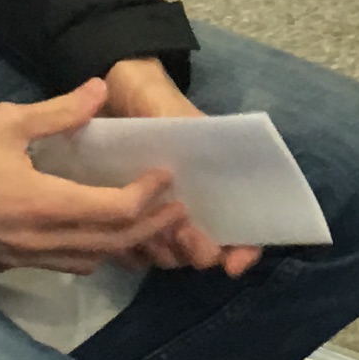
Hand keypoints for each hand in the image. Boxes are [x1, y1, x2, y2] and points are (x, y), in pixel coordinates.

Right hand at [0, 81, 183, 271]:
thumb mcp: (6, 122)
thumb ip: (59, 112)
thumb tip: (100, 89)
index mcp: (45, 204)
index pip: (116, 210)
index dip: (149, 196)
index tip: (166, 176)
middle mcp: (41, 241)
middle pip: (113, 243)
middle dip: (151, 227)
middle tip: (178, 209)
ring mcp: (24, 258)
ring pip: (89, 260)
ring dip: (123, 245)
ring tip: (146, 224)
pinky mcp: (8, 264)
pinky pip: (63, 266)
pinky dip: (91, 253)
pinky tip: (96, 236)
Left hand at [97, 55, 259, 278]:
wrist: (115, 96)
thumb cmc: (155, 105)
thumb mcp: (180, 117)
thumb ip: (197, 135)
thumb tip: (214, 156)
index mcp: (215, 185)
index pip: (242, 230)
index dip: (243, 251)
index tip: (233, 263)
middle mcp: (192, 207)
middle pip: (206, 250)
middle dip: (199, 251)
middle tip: (185, 235)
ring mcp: (160, 217)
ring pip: (171, 256)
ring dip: (166, 252)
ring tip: (153, 232)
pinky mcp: (128, 221)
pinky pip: (135, 253)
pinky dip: (134, 253)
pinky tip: (127, 240)